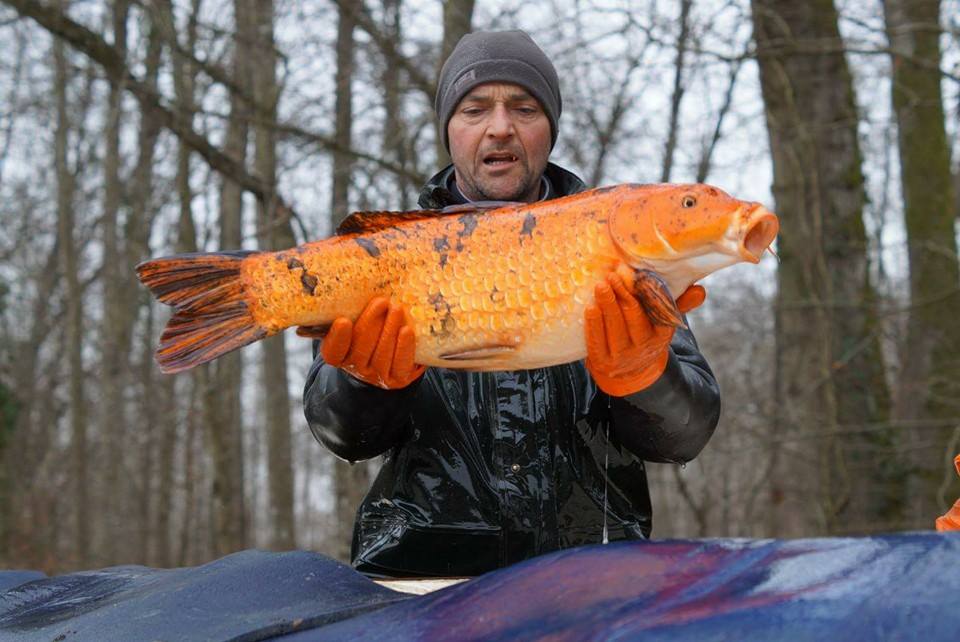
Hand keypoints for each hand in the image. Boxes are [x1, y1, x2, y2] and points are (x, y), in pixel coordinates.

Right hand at [320, 297, 424, 388]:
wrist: (392, 356)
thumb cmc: (369, 330)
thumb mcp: (354, 319)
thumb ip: (346, 306)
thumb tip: (342, 275)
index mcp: (338, 353)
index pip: (333, 350)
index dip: (338, 338)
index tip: (343, 320)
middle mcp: (355, 367)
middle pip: (361, 349)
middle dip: (372, 322)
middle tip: (382, 301)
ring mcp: (376, 376)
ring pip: (381, 355)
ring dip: (390, 329)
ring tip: (397, 308)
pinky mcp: (397, 379)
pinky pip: (401, 364)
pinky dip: (404, 346)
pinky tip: (406, 330)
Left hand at [585, 273, 704, 395]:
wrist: (630, 372)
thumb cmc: (645, 335)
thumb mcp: (663, 323)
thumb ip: (678, 304)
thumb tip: (700, 291)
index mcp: (661, 334)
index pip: (657, 312)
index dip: (646, 292)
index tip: (636, 273)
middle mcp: (644, 347)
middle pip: (634, 316)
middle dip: (623, 294)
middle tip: (612, 274)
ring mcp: (622, 357)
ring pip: (615, 328)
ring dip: (607, 304)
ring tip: (600, 285)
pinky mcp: (602, 363)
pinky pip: (597, 341)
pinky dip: (593, 323)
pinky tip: (591, 307)